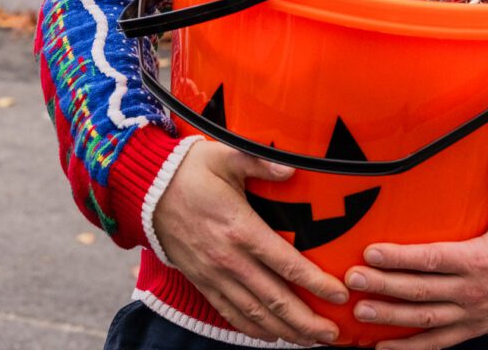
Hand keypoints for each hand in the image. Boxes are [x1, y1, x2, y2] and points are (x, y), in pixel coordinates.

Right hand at [154, 140, 348, 343]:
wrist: (147, 190)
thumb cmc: (192, 170)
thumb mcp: (227, 156)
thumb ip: (261, 162)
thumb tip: (292, 167)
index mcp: (241, 230)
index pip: (286, 265)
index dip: (315, 283)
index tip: (340, 293)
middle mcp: (229, 260)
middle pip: (274, 300)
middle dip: (307, 321)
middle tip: (333, 334)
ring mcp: (213, 275)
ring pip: (254, 315)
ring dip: (285, 331)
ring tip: (310, 340)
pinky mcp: (201, 281)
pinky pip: (229, 314)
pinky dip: (252, 330)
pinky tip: (272, 336)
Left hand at [344, 145, 487, 349]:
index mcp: (480, 259)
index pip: (433, 259)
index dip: (401, 258)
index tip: (371, 251)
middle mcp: (471, 290)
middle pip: (421, 291)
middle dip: (383, 285)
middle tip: (351, 279)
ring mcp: (470, 315)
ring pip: (424, 319)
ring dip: (390, 318)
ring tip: (358, 311)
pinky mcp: (470, 330)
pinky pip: (436, 344)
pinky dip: (410, 348)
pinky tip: (381, 348)